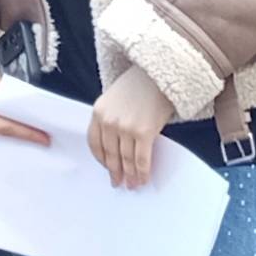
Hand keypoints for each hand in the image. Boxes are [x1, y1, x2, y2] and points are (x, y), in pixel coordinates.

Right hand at [0, 35, 46, 148]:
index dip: (29, 134)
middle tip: (46, 135)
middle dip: (24, 136)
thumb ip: (11, 102)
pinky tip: (20, 126)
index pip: (7, 129)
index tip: (46, 138)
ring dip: (16, 134)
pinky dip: (7, 129)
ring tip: (36, 131)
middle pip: (3, 137)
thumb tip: (30, 116)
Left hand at [89, 66, 174, 190]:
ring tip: (133, 184)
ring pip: (126, 159)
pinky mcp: (144, 132)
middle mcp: (109, 121)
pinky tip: (143, 178)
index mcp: (98, 111)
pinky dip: (143, 172)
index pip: (94, 143)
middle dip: (115, 171)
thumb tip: (118, 146)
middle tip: (118, 182)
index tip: (107, 168)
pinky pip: (142, 159)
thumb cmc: (140, 83)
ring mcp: (126, 127)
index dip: (101, 159)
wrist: (161, 71)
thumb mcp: (115, 98)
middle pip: (110, 154)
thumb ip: (111, 119)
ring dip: (130, 176)